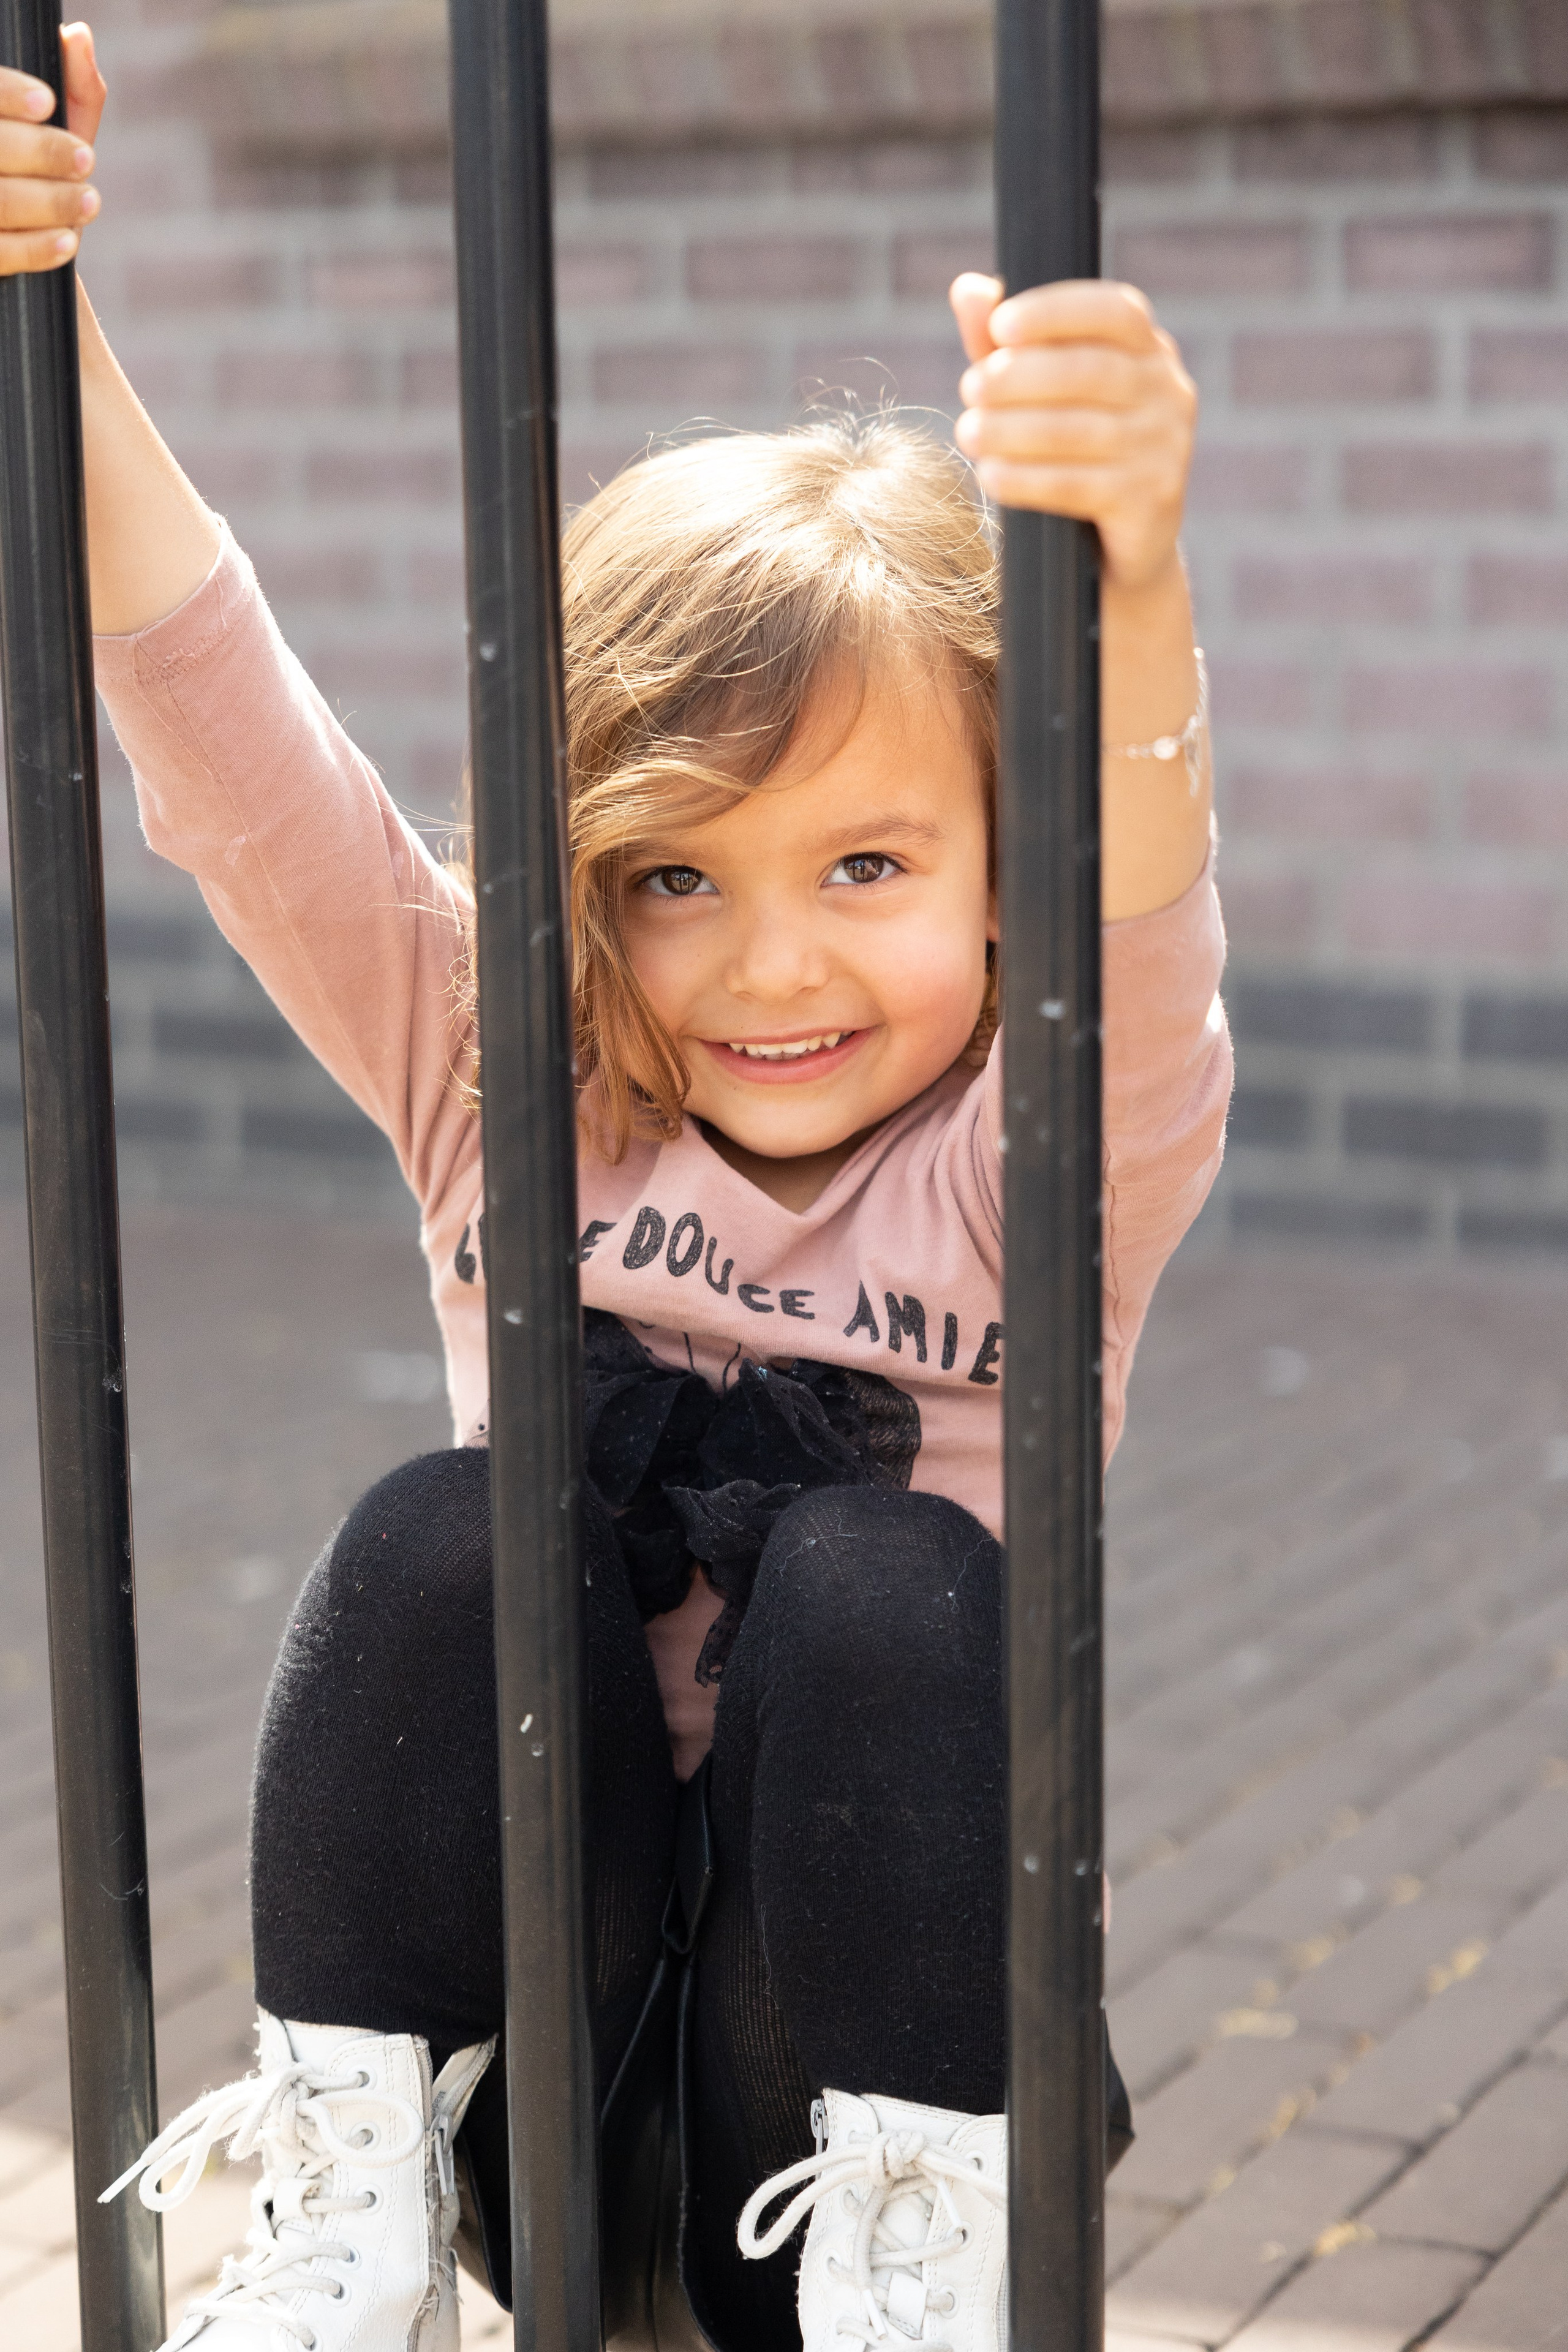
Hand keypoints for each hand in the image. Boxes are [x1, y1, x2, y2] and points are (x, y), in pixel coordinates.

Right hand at [0, 21, 103, 275]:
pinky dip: (36, 248)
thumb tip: (79, 39)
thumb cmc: (42, 177)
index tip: (46, 102)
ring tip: (88, 201)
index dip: (5, 94)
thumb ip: (74, 89)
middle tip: (86, 161)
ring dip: (49, 201)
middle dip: (41, 152)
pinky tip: (67, 241)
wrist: (27, 243)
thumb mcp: (61, 131)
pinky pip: (0, 253)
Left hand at [950, 273, 1196, 595]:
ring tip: (967, 432)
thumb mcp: (1039, 394)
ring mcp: (1166, 447)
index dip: (1055, 311)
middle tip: (969, 389)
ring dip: (1012, 429)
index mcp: (1149, 350)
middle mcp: (1168, 392)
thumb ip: (1006, 344)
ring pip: (1078, 429)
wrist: (1116, 550)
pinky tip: (990, 475)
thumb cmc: (1073, 454)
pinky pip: (1079, 484)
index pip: (1115, 310)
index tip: (1000, 326)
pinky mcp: (1152, 500)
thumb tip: (967, 289)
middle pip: (1090, 370)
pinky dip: (1027, 478)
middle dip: (1020, 377)